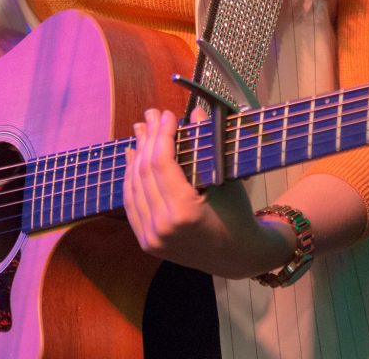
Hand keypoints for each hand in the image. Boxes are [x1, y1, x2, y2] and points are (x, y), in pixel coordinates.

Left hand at [123, 108, 296, 279]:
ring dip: (137, 154)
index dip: (162, 134)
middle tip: (151, 114)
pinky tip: (133, 155)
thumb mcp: (225, 178)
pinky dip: (131, 177)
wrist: (238, 256)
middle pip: (145, 172)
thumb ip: (207, 144)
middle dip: (148, 138)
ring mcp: (151, 238)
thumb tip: (195, 111)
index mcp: (184, 213)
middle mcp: (163, 228)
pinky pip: (132, 203)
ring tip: (141, 129)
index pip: (162, 163)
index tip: (167, 114)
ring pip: (134, 186)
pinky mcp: (146, 242)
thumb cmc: (237, 213)